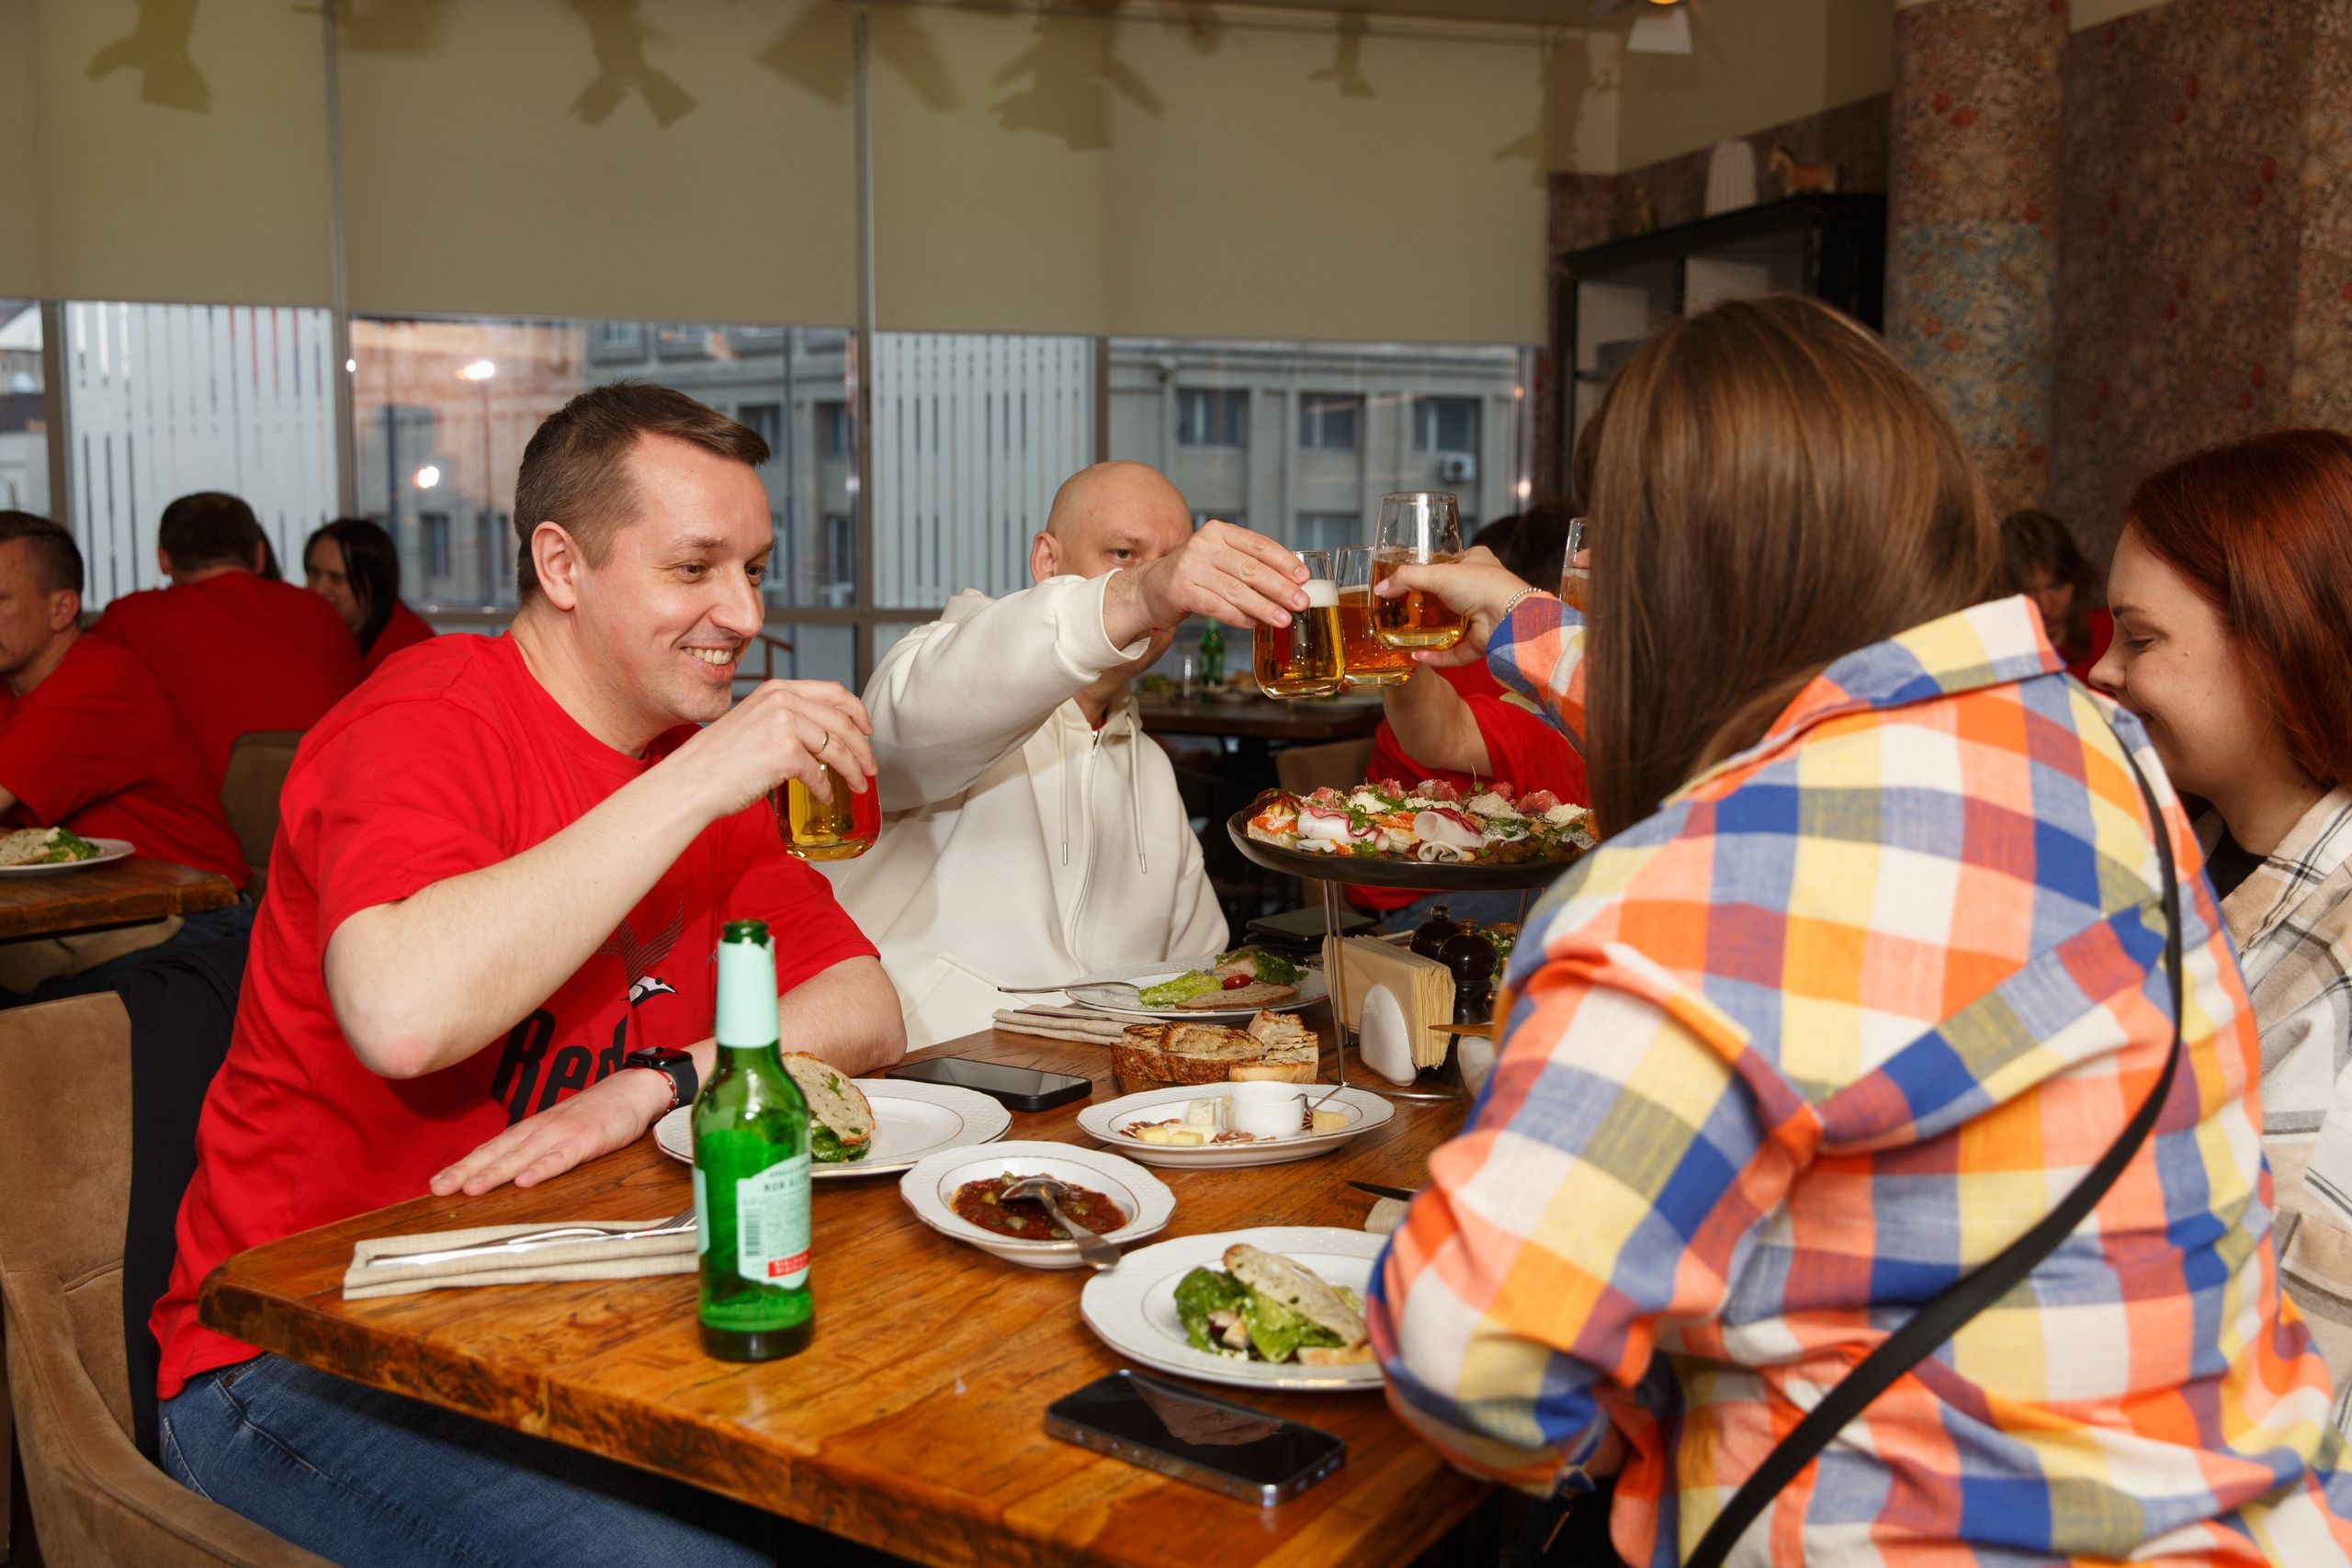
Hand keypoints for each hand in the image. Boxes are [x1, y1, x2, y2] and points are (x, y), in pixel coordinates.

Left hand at [431, 1066, 670, 1195]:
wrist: (634, 1089)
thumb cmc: (596, 1113)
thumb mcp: (559, 1129)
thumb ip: (534, 1147)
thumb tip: (503, 1170)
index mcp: (532, 1128)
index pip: (491, 1148)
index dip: (463, 1165)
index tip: (436, 1182)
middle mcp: (541, 1129)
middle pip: (498, 1152)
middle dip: (467, 1171)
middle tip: (438, 1188)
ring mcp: (564, 1132)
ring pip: (524, 1156)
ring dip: (496, 1172)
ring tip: (471, 1189)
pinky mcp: (589, 1138)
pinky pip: (563, 1156)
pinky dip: (543, 1169)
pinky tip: (526, 1181)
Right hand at [668, 678, 875, 818]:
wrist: (692, 780)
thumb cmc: (719, 759)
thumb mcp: (755, 720)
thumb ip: (786, 718)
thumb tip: (820, 734)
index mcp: (778, 689)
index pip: (833, 692)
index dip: (857, 711)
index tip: (867, 728)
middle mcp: (783, 700)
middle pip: (842, 721)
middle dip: (863, 747)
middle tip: (870, 766)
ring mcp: (784, 725)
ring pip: (836, 748)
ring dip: (853, 769)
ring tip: (858, 784)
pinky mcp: (784, 754)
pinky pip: (818, 774)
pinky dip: (825, 789)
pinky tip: (825, 797)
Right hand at [1103, 520, 1308, 641]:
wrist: (1149, 589)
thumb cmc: (1194, 575)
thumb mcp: (1219, 559)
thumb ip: (1248, 565)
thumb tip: (1291, 585)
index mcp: (1219, 532)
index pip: (1258, 544)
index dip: (1283, 561)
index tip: (1302, 577)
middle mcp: (1204, 545)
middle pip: (1250, 568)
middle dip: (1279, 587)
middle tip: (1300, 602)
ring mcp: (1190, 567)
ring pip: (1235, 589)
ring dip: (1263, 606)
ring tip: (1282, 619)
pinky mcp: (1180, 590)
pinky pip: (1216, 606)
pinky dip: (1237, 616)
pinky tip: (1253, 624)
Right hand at [1373, 545, 1536, 666]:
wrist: (1509, 617)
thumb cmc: (1483, 586)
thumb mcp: (1438, 573)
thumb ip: (1406, 579)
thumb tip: (1382, 588)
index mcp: (1477, 562)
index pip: (1452, 562)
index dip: (1432, 568)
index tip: (1410, 578)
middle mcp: (1482, 588)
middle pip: (1449, 595)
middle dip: (1428, 604)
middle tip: (1404, 608)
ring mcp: (1483, 616)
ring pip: (1453, 625)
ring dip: (1431, 632)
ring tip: (1407, 633)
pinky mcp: (1482, 641)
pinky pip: (1456, 651)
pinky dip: (1438, 655)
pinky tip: (1419, 656)